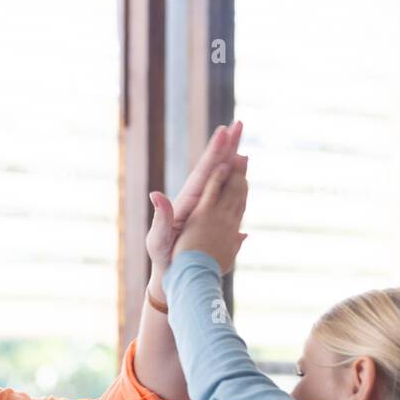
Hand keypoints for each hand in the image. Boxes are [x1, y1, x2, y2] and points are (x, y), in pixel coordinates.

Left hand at [146, 121, 244, 280]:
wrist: (171, 275)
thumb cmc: (163, 257)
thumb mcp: (158, 238)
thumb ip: (160, 218)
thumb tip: (156, 195)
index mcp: (187, 201)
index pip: (204, 171)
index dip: (214, 152)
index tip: (224, 131)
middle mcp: (198, 200)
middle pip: (215, 168)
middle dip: (227, 146)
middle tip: (239, 124)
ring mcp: (206, 207)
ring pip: (224, 180)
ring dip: (234, 163)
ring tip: (243, 146)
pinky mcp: (213, 218)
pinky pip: (228, 197)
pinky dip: (237, 186)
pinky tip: (243, 178)